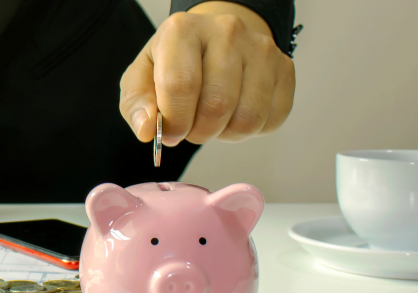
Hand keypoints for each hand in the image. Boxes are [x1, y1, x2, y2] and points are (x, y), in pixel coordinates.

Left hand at [119, 2, 294, 145]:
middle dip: (199, 131)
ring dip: (225, 133)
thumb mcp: (141, 79)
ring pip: (247, 118)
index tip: (170, 132)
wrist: (213, 43)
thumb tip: (147, 130)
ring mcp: (261, 48)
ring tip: (212, 119)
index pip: (180, 86)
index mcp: (183, 30)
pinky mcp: (284, 68)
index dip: (174, 122)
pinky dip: (250, 129)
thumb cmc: (174, 64)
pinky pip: (271, 119)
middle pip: (217, 105)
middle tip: (191, 127)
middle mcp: (226, 31)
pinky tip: (234, 113)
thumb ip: (137, 105)